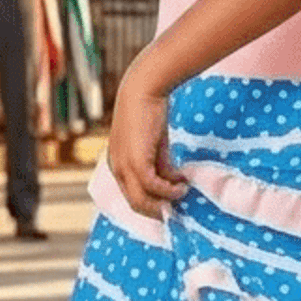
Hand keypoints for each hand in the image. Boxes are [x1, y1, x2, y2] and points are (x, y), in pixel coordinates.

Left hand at [108, 49, 186, 219]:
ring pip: (141, 200)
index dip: (151, 205)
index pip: (131, 196)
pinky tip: (182, 185)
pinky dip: (168, 190)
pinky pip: (152, 186)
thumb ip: (161, 165)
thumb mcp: (155, 145)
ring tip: (183, 193)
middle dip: (158, 210)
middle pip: (135, 204)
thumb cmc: (149, 113)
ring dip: (165, 201)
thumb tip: (174, 183)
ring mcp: (123, 166)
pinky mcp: (135, 161)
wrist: (142, 90)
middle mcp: (116, 169)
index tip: (170, 205)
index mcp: (117, 165)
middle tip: (178, 209)